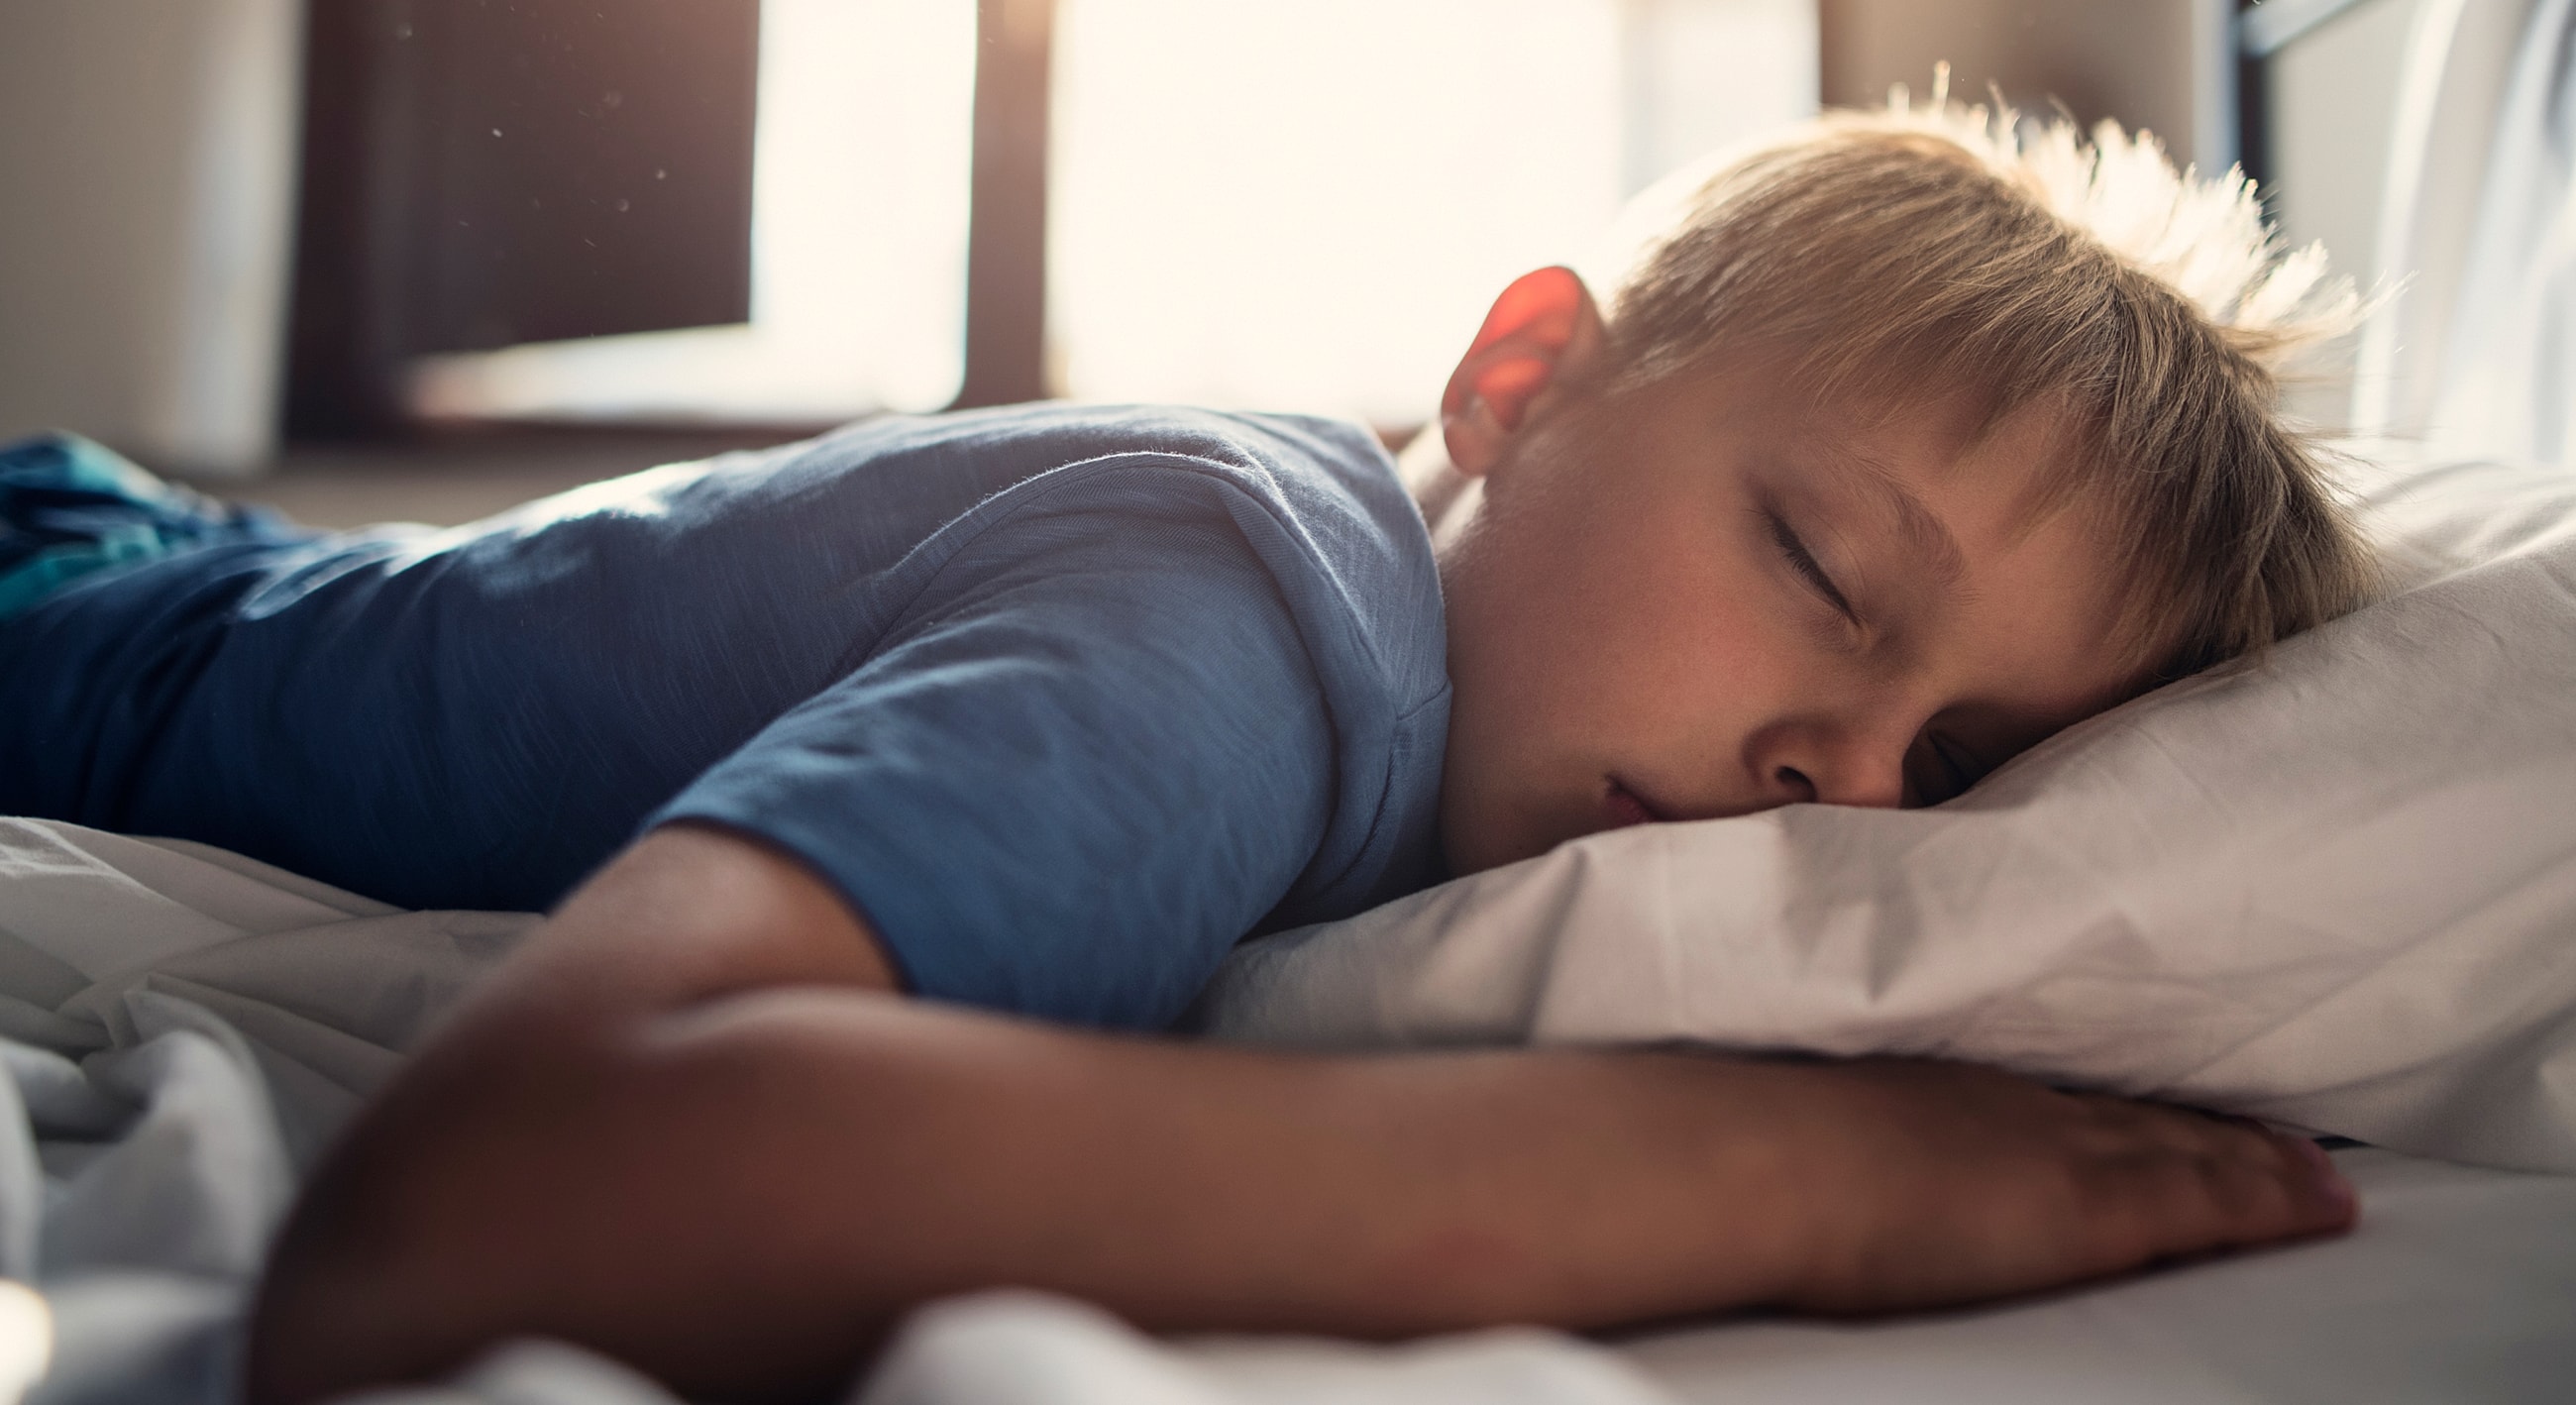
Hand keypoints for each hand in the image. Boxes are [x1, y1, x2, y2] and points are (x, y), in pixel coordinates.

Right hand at [1761, 1058, 2354, 1312]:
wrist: (1763, 1162)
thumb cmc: (1753, 1152)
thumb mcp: (1802, 1128)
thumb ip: (1833, 1141)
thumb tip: (1804, 1161)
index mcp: (1947, 1090)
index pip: (2061, 1103)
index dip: (2126, 1111)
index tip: (2169, 1115)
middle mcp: (2018, 1105)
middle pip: (2139, 1116)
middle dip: (2212, 1130)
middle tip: (2282, 1139)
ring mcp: (2065, 1148)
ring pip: (2191, 1149)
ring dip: (2259, 1160)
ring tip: (2319, 1174)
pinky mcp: (2100, 1206)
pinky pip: (2216, 1200)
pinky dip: (2277, 1201)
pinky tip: (2324, 1208)